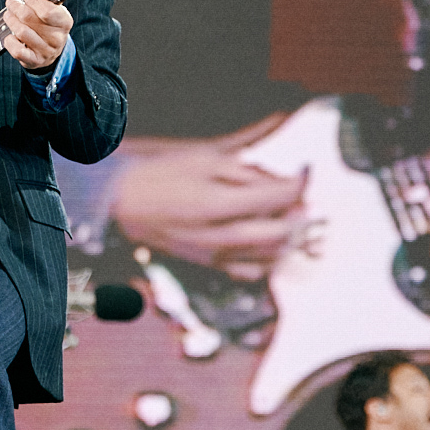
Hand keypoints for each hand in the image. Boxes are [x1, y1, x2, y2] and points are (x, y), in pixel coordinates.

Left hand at [3, 0, 72, 70]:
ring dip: (9, 20)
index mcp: (65, 21)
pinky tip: (10, 34)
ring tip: (8, 16)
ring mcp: (46, 51)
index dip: (32, 1)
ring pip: (21, 32)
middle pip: (28, 18)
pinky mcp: (34, 61)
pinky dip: (9, 40)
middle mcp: (58, 38)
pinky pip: (16, 50)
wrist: (49, 49)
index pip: (47, 11)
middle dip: (14, 7)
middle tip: (11, 3)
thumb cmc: (45, 15)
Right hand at [113, 116, 305, 277]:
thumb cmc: (161, 175)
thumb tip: (280, 179)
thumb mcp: (206, 157)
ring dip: (286, 235)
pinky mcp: (210, 265)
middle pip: (282, 232)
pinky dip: (268, 257)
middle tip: (297, 194)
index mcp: (218, 203)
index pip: (279, 198)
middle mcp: (220, 236)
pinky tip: (263, 238)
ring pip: (271, 255)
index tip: (306, 171)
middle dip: (298, 212)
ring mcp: (216, 255)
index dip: (300, 183)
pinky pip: (252, 271)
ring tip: (282, 213)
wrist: (124, 202)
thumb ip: (248, 170)